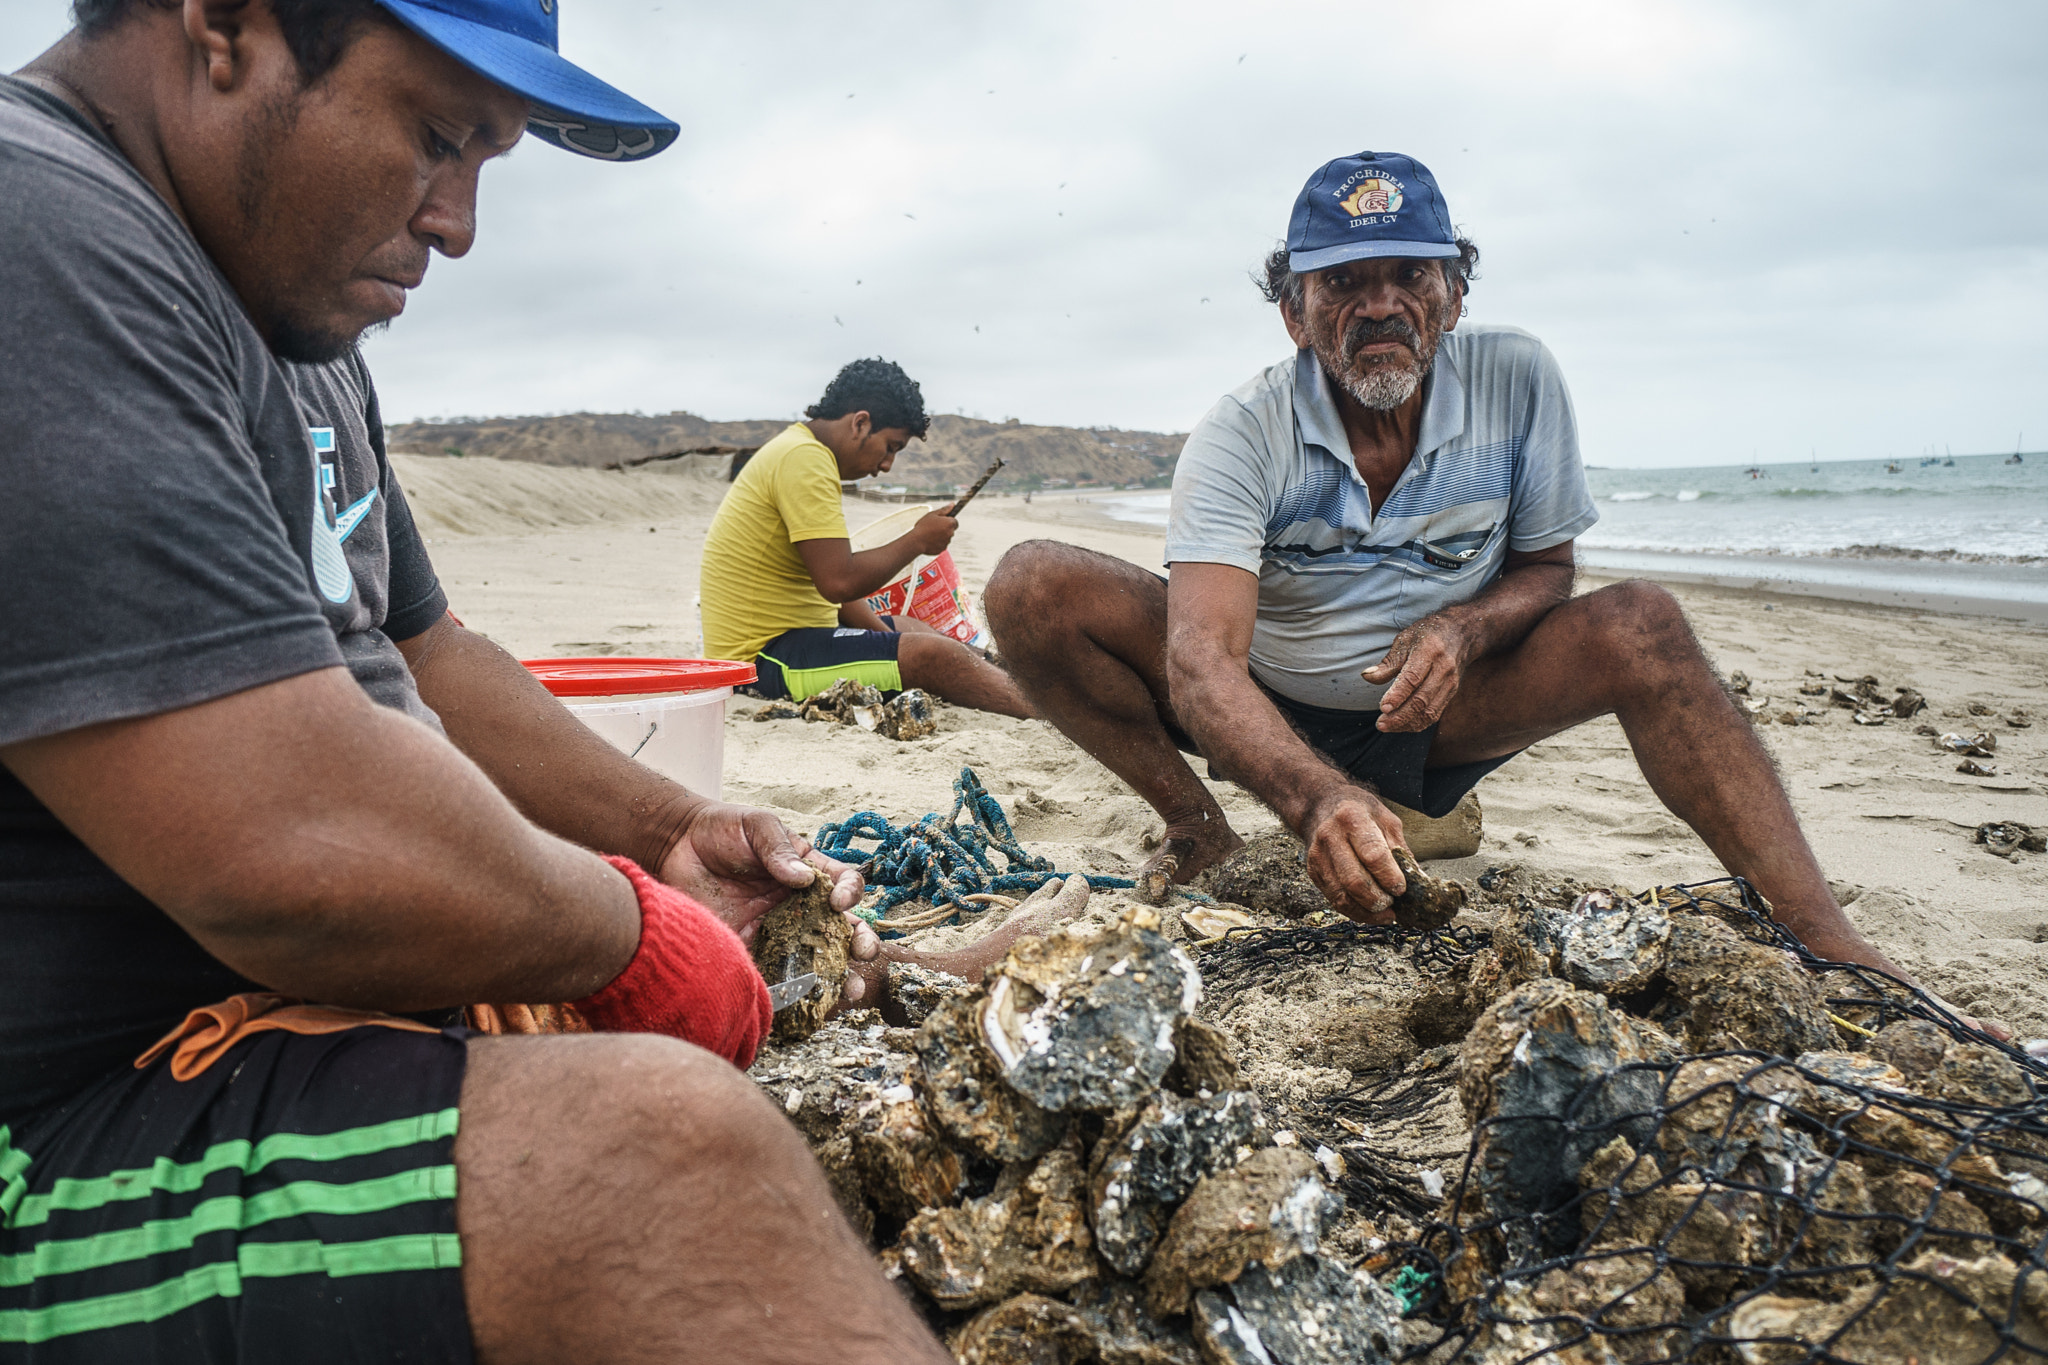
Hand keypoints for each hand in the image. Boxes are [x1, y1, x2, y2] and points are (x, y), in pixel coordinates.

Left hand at [654, 802, 880, 1002]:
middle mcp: (800, 905)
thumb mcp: (758, 827)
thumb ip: (779, 850)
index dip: (849, 894)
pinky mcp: (750, 949)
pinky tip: (802, 1002)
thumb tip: (802, 878)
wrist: (676, 847)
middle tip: (863, 952)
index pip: (843, 884)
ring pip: (815, 958)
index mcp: (809, 872)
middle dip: (859, 942)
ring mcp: (777, 930)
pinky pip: (774, 974)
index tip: (838, 901)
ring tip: (849, 990)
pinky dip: (789, 991)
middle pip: (840, 927)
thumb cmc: (724, 830)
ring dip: (836, 975)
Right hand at [908, 509, 958, 555]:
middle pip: (951, 530)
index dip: (948, 521)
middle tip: (934, 527)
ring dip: (941, 535)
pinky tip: (930, 540)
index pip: (955, 522)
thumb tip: (952, 504)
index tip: (942, 521)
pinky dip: (938, 542)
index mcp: (950, 523)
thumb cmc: (924, 526)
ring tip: (930, 534)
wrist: (916, 541)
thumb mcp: (932, 515)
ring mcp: (947, 542)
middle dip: (945, 528)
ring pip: (946, 537)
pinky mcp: (942, 549)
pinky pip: (942, 544)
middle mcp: (951, 533)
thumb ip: (944, 509)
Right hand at [1301, 787, 1408, 920]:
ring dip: (1367, 912)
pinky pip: (1334, 900)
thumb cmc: (1360, 813)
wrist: (1321, 806)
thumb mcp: (1385, 819)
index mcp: (1352, 818)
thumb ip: (1399, 848)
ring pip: (1342, 896)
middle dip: (1378, 900)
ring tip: (1385, 913)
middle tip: (1393, 904)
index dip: (1389, 877)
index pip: (1373, 855)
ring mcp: (1317, 856)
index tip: (1401, 889)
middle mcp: (1330, 836)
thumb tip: (1415, 880)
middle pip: (1354, 881)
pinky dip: (1355, 911)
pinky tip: (1371, 912)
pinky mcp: (1313, 871)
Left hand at [1361, 614, 1472, 732]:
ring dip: (1407, 723)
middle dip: (1399, 716)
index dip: (1397, 695)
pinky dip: (1418, 723)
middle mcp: (1443, 668)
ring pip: (1429, 711)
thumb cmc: (1427, 635)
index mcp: (1429, 651)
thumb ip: (1387, 663)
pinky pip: (1435, 714)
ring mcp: (1450, 682)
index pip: (1413, 678)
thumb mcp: (1404, 640)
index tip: (1383, 708)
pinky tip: (1401, 725)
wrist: (1460, 633)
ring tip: (1386, 726)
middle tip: (1380, 724)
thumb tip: (1367, 676)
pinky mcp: (1452, 693)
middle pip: (1421, 699)